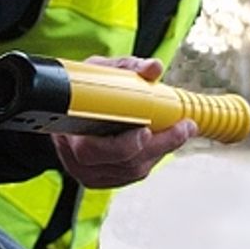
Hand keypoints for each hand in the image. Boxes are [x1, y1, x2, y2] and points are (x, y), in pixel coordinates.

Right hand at [51, 55, 198, 187]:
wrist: (66, 112)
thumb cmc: (81, 92)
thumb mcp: (100, 71)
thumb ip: (128, 67)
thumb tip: (153, 68)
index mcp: (68, 134)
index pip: (94, 149)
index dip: (124, 144)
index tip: (147, 130)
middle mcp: (76, 160)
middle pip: (123, 162)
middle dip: (159, 144)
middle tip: (183, 127)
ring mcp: (90, 174)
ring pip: (133, 171)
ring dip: (160, 151)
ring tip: (179, 131)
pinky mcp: (104, 180)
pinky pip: (134, 174)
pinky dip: (152, 158)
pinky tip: (163, 141)